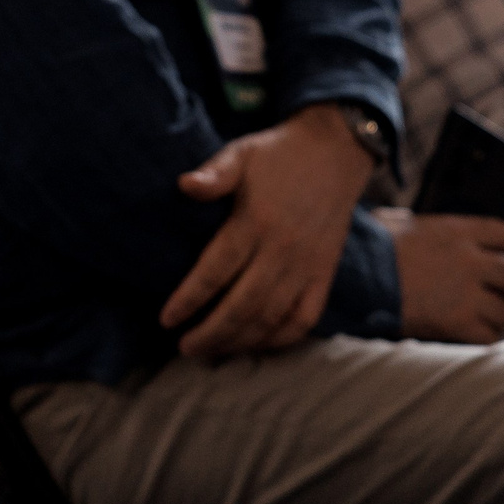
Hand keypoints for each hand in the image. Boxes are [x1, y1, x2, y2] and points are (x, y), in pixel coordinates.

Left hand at [163, 104, 373, 357]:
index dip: (189, 300)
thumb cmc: (278, 154)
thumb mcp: (241, 153)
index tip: (167, 320)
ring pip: (270, 318)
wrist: (337, 152)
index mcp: (255, 221)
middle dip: (210, 333)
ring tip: (212, 352)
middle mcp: (282, 249)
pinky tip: (257, 346)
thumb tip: (184, 185)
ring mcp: (307, 266)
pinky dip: (281, 339)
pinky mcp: (325, 274)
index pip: (215, 271)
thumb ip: (214, 173)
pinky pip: (305, 318)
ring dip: (239, 341)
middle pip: (242, 306)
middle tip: (184, 347)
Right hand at [377, 207, 503, 343]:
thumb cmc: (369, 248)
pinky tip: (466, 334)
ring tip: (476, 317)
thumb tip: (405, 223)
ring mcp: (466, 291)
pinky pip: (489, 335)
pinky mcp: (457, 321)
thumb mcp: (398, 222)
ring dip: (494, 315)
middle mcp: (470, 259)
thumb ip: (418, 225)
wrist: (357, 276)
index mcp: (459, 231)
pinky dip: (481, 337)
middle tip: (491, 293)